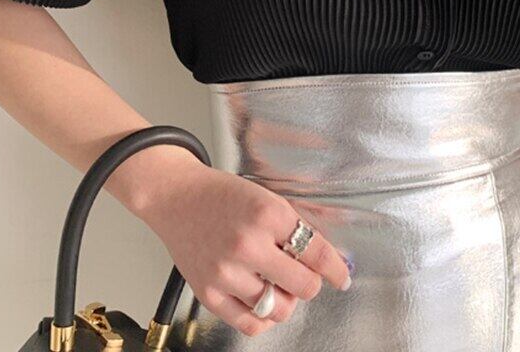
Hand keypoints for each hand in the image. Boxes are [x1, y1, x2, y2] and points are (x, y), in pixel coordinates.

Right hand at [134, 154, 352, 337]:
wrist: (177, 197)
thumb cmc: (221, 195)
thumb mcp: (266, 197)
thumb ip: (295, 225)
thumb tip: (328, 256)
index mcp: (267, 214)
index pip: (316, 252)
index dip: (336, 269)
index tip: (342, 276)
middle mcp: (248, 244)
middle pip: (303, 286)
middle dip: (311, 282)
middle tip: (306, 276)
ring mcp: (227, 272)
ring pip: (279, 309)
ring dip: (287, 300)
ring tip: (280, 285)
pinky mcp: (209, 293)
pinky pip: (249, 323)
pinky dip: (264, 318)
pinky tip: (263, 301)